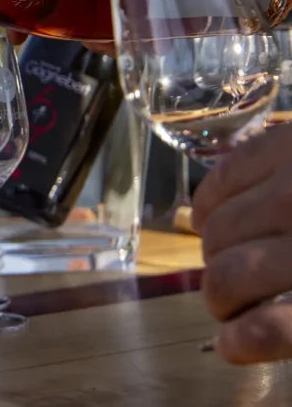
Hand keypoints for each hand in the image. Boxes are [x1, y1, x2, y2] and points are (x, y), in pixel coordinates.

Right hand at [192, 126, 291, 363]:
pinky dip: (207, 205)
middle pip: (230, 278)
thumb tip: (264, 328)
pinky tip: (211, 219)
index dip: (243, 342)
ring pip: (217, 233)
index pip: (271, 329)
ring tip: (225, 258)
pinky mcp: (284, 146)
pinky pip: (220, 180)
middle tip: (228, 301)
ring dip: (213, 255)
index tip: (232, 345)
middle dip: (222, 298)